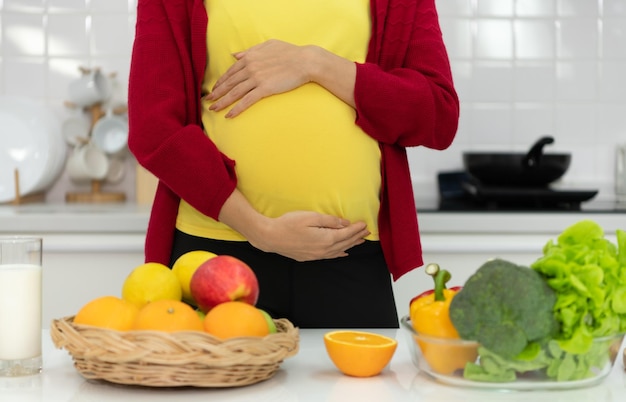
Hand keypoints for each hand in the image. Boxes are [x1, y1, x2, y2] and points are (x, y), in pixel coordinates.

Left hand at [205, 39, 312, 117]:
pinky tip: (229, 115)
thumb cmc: (289, 52)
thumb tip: (235, 55)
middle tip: (207, 100)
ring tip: (213, 109)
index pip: (231, 71)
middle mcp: (250, 68)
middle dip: (217, 92)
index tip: (215, 88)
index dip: (221, 81)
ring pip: (234, 92)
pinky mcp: (264, 89)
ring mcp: (256, 79)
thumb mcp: (267, 46)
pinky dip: (236, 109)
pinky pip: (246, 101)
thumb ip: (250, 51)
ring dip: (222, 102)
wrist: (305, 61)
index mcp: (250, 57)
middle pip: (229, 83)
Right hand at [250, 211, 369, 260]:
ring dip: (350, 245)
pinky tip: (343, 252)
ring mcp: (317, 255)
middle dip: (357, 237)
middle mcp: (324, 250)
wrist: (271, 237)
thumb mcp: (310, 217)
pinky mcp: (310, 257)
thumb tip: (345, 224)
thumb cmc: (288, 224)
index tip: (365, 224)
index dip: (356, 229)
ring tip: (360, 241)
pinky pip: (330, 256)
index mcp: (326, 239)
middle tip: (367, 232)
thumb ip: (330, 221)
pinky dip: (339, 253)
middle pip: (345, 243)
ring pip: (339, 250)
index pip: (346, 234)